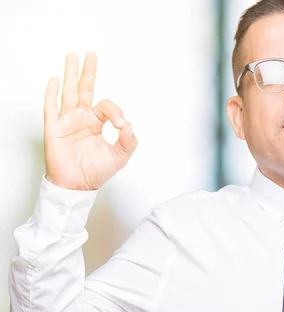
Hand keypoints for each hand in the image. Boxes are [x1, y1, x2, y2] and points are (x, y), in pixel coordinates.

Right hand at [44, 52, 137, 190]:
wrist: (77, 186)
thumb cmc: (95, 172)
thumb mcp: (119, 157)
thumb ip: (129, 142)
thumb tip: (131, 126)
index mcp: (96, 123)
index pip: (106, 106)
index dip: (116, 112)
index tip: (121, 126)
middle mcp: (81, 118)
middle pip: (84, 90)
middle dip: (88, 72)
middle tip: (91, 54)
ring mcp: (67, 122)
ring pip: (69, 93)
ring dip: (70, 75)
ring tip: (72, 57)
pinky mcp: (54, 129)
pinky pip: (52, 109)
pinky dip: (53, 94)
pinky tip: (55, 81)